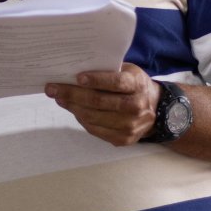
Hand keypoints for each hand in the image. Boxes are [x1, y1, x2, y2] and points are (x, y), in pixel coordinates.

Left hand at [45, 63, 159, 146]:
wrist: (157, 110)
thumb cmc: (134, 86)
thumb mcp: (128, 72)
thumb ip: (109, 71)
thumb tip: (75, 71)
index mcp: (137, 85)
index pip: (116, 83)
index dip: (96, 80)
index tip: (77, 77)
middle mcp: (136, 106)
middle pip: (99, 102)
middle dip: (72, 94)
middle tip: (53, 89)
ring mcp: (130, 126)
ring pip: (93, 117)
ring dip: (73, 107)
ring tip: (60, 99)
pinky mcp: (123, 139)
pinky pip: (95, 129)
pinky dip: (81, 119)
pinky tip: (74, 110)